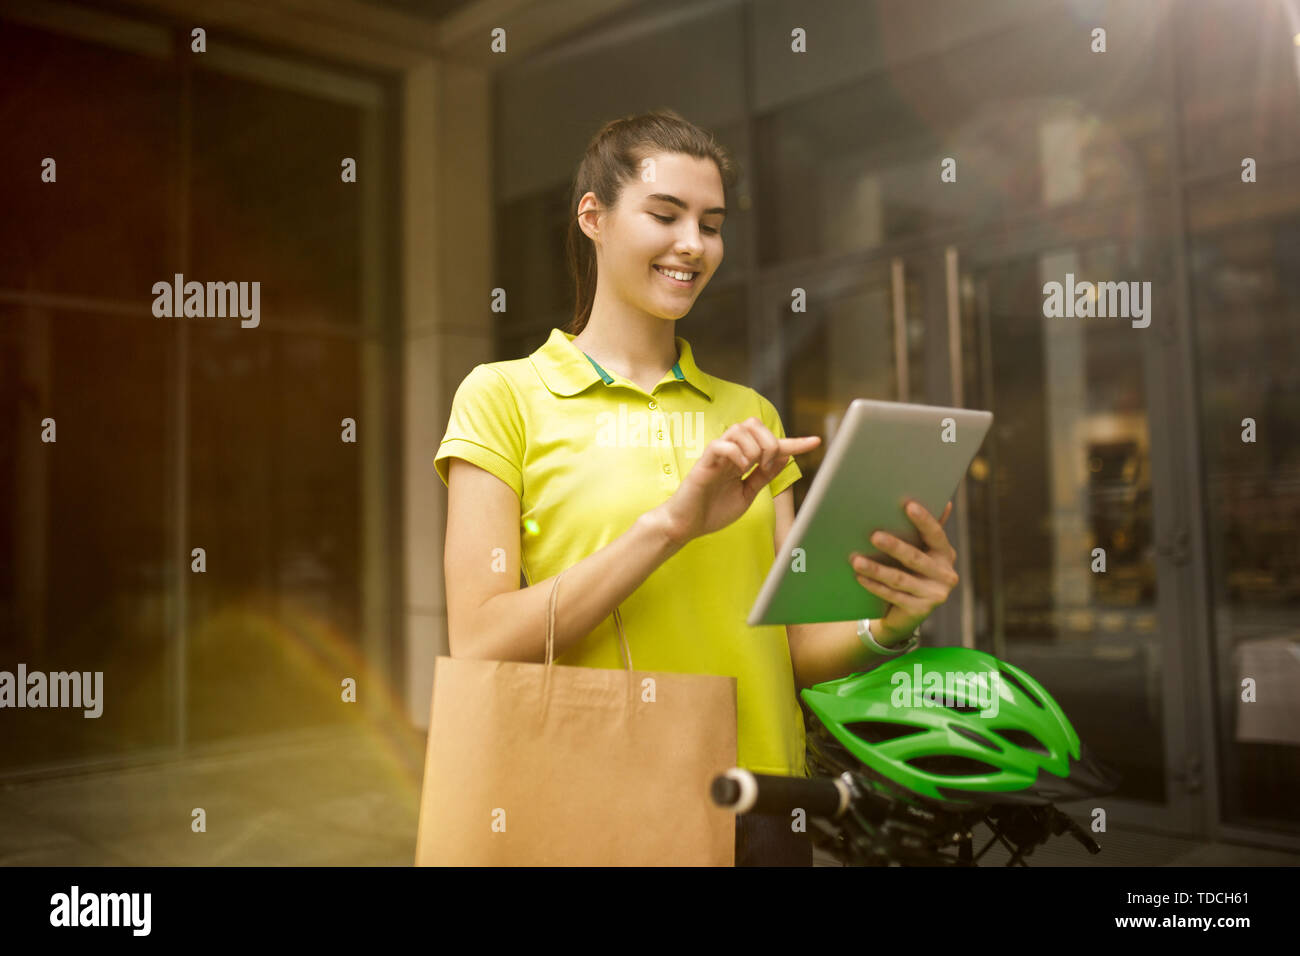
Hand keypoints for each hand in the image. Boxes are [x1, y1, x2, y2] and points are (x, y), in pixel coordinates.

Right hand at [659, 417, 820, 543]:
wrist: (687, 525)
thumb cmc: (712, 511)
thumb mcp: (747, 493)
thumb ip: (763, 475)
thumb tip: (783, 457)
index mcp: (741, 459)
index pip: (770, 443)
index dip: (794, 442)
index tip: (816, 441)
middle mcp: (730, 452)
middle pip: (754, 424)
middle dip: (769, 442)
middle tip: (766, 466)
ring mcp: (716, 456)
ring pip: (739, 429)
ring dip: (754, 447)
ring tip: (751, 467)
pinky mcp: (704, 463)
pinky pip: (721, 444)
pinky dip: (737, 453)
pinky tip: (739, 468)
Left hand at [849, 500, 957, 643]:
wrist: (904, 613)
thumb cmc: (909, 572)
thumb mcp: (919, 551)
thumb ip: (925, 530)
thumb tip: (943, 502)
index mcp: (946, 553)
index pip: (936, 534)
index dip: (923, 520)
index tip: (908, 505)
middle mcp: (946, 575)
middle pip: (915, 558)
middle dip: (894, 546)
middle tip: (873, 535)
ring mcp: (935, 595)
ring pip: (900, 579)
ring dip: (876, 569)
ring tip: (856, 560)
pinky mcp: (920, 611)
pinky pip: (893, 595)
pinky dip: (875, 586)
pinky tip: (859, 577)